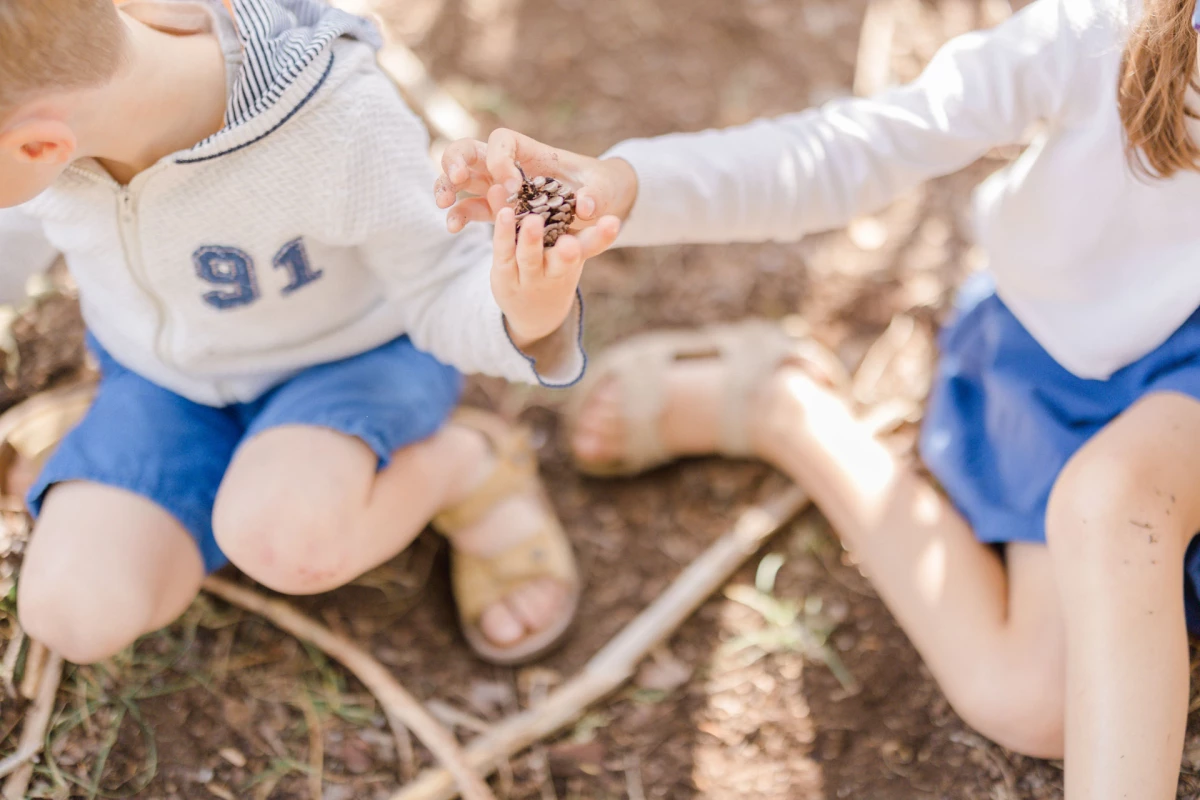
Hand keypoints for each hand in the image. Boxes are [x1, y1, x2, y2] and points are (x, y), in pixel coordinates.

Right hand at [435, 128, 638, 234]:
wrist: (598, 206)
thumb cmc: (599, 188)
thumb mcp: (603, 189)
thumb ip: (596, 194)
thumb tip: (585, 206)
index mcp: (530, 150)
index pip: (501, 141)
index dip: (500, 159)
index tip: (513, 186)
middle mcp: (506, 164)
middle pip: (469, 150)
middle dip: (456, 161)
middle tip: (456, 179)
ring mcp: (495, 185)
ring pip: (460, 178)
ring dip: (446, 187)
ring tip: (443, 204)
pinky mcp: (493, 209)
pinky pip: (468, 208)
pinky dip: (457, 215)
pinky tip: (453, 228)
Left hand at [491, 205, 620, 350]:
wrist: (535, 313)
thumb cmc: (553, 269)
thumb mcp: (570, 250)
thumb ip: (569, 219)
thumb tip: (572, 196)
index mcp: (575, 259)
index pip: (592, 246)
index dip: (603, 236)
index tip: (613, 223)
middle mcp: (554, 270)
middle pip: (563, 263)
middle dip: (567, 254)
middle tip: (570, 244)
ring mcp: (528, 276)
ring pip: (530, 259)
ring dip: (531, 241)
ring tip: (532, 221)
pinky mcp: (504, 274)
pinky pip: (503, 252)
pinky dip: (503, 233)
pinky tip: (504, 214)